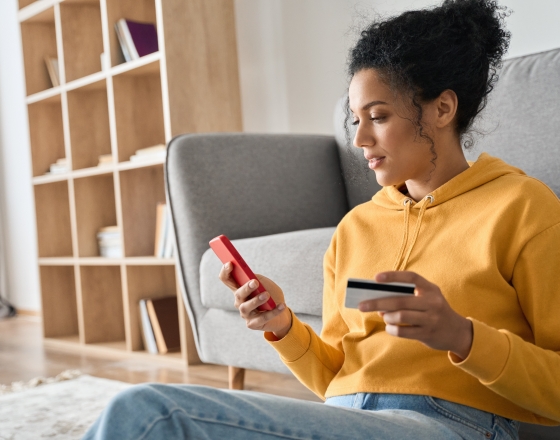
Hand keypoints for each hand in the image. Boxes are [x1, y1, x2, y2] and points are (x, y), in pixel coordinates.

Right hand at [219, 263, 291, 337]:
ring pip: (246, 307)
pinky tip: (282, 305)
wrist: (282, 313)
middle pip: (238, 294)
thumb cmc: (271, 295)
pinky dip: (273, 312)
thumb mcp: (266, 284)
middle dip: (246, 288)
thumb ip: (258, 280)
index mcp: (240, 288)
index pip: (226, 279)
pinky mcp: (252, 324)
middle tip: (255, 282)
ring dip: (256, 300)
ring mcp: (245, 314)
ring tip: (267, 295)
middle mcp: (239, 301)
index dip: (225, 272)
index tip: (230, 263)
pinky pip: (262, 318)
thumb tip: (253, 279)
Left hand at [358, 271, 472, 359]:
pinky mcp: (428, 334)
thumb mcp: (426, 299)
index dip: (393, 276)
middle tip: (362, 305)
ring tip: (384, 316)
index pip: (411, 277)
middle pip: (400, 300)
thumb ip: (406, 297)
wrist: (457, 332)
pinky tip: (390, 327)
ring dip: (387, 317)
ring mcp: (431, 319)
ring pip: (401, 316)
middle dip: (377, 302)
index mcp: (430, 289)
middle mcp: (432, 302)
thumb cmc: (434, 311)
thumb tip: (379, 300)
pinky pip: (403, 331)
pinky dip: (392, 329)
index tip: (376, 278)